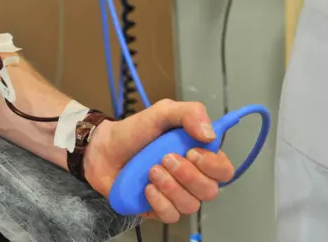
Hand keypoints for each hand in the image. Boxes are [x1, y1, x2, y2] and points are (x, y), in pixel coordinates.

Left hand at [84, 99, 234, 222]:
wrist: (103, 149)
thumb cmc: (134, 131)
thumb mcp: (162, 112)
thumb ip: (190, 113)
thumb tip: (211, 135)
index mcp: (198, 155)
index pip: (223, 170)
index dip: (213, 165)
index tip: (191, 152)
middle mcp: (191, 178)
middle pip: (210, 190)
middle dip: (188, 175)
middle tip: (164, 158)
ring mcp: (175, 195)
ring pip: (191, 205)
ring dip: (170, 186)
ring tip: (150, 170)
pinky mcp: (158, 208)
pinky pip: (171, 215)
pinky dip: (158, 201)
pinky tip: (146, 188)